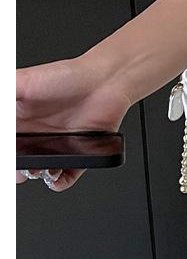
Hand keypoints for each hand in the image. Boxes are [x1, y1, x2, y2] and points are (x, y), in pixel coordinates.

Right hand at [16, 55, 131, 191]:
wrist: (105, 81)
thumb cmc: (65, 77)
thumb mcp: (22, 82)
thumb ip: (5, 96)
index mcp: (19, 117)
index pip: (6, 140)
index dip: (5, 151)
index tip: (5, 155)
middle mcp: (38, 133)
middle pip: (19, 158)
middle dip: (15, 168)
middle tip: (15, 171)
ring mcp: (59, 144)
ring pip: (41, 168)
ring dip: (35, 174)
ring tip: (35, 171)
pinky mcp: (80, 152)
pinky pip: (69, 173)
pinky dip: (61, 181)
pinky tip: (56, 180)